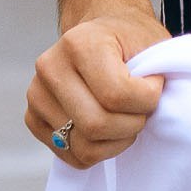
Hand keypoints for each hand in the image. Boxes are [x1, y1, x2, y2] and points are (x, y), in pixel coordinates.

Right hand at [24, 11, 170, 168]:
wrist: (99, 34)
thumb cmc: (129, 40)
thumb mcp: (151, 42)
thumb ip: (157, 72)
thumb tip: (157, 111)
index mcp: (79, 43)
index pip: (116, 95)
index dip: (147, 100)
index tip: (154, 85)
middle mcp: (50, 67)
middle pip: (96, 125)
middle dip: (131, 125)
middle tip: (141, 109)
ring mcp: (37, 94)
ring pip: (84, 147)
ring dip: (116, 141)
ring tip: (124, 117)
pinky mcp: (33, 118)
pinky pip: (70, 156)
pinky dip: (97, 151)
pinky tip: (107, 129)